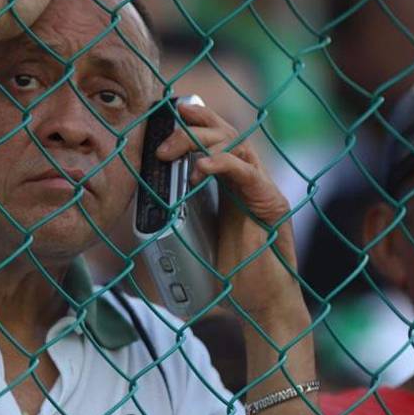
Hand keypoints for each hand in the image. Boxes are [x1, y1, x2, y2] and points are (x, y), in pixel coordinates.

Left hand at [154, 100, 303, 327]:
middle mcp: (250, 179)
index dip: (196, 120)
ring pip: (237, 143)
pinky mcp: (271, 203)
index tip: (168, 110)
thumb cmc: (232, 275)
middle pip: (227, 132)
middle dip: (195, 123)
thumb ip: (180, 220)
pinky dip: (223, 163)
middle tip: (165, 128)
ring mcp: (262, 189)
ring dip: (201, 140)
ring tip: (171, 151)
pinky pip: (247, 172)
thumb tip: (142, 221)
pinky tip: (201, 167)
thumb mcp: (197, 239)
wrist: (262, 304)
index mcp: (232, 183)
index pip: (216, 138)